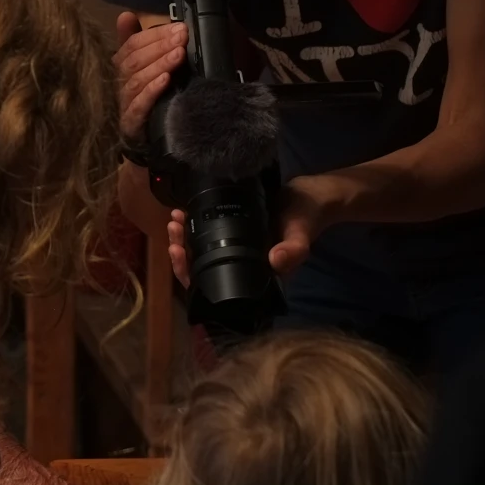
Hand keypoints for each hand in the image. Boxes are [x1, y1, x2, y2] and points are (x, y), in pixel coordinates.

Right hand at [114, 11, 188, 141]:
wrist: (144, 140)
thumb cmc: (144, 98)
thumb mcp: (143, 67)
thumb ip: (137, 41)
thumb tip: (125, 14)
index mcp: (120, 66)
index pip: (132, 44)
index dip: (154, 35)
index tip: (179, 28)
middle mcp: (117, 83)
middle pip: (134, 60)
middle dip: (160, 46)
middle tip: (182, 37)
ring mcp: (122, 104)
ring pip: (137, 80)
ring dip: (159, 65)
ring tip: (178, 55)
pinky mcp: (130, 123)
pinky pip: (138, 105)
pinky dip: (152, 91)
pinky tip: (166, 80)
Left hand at [164, 177, 343, 287]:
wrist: (310, 197)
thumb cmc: (307, 219)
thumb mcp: (301, 234)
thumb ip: (293, 250)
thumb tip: (275, 262)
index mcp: (252, 277)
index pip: (216, 287)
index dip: (192, 275)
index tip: (180, 253)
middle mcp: (240, 266)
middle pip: (201, 270)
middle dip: (181, 253)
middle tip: (174, 229)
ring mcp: (235, 249)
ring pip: (200, 252)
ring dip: (183, 237)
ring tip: (175, 218)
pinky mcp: (232, 232)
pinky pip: (207, 235)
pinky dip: (193, 225)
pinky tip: (184, 210)